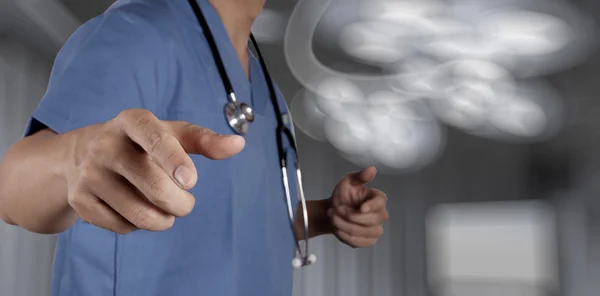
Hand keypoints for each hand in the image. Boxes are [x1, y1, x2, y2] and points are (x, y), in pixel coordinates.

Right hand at [66, 108, 244, 233]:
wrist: (82, 154)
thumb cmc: (141, 143)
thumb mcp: (171, 134)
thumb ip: (206, 140)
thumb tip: (239, 144)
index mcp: (132, 121)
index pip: (154, 138)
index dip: (174, 160)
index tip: (192, 181)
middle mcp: (105, 145)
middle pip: (154, 187)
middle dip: (181, 204)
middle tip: (186, 203)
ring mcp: (89, 174)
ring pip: (139, 214)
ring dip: (164, 220)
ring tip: (167, 211)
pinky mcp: (80, 200)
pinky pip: (123, 226)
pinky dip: (138, 226)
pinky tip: (137, 210)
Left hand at [329, 167, 388, 247]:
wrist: (333, 211)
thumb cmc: (343, 195)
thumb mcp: (348, 182)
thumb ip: (360, 177)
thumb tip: (372, 169)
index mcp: (378, 199)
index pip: (380, 203)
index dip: (372, 206)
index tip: (361, 207)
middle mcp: (381, 215)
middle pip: (372, 220)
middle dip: (351, 216)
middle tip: (336, 210)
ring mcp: (375, 230)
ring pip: (364, 232)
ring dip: (346, 226)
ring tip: (333, 218)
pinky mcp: (368, 241)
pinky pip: (359, 242)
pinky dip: (346, 236)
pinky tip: (337, 229)